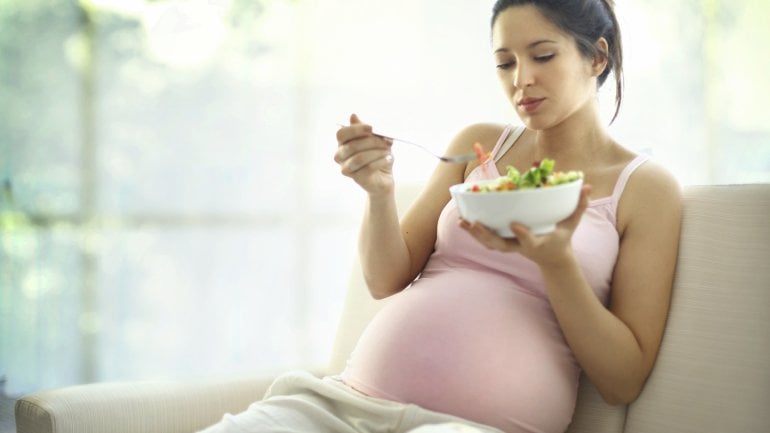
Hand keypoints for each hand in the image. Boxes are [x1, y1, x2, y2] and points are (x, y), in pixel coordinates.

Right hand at [334, 113, 394, 194]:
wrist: (384, 178)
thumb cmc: (377, 156)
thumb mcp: (376, 140)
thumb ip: (366, 130)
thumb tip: (353, 116)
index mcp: (343, 143)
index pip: (341, 134)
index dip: (355, 130)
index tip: (371, 128)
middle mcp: (340, 156)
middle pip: (352, 146)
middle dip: (372, 142)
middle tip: (387, 141)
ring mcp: (346, 169)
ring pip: (359, 158)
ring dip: (377, 152)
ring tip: (389, 151)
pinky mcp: (357, 179)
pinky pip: (367, 168)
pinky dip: (380, 162)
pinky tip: (388, 159)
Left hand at [459, 184, 591, 266]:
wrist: (552, 258)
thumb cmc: (562, 238)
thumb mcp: (572, 224)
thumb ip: (579, 206)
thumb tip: (588, 186)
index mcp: (538, 243)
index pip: (529, 240)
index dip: (522, 234)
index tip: (515, 224)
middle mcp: (521, 247)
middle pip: (500, 244)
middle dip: (486, 235)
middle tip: (473, 223)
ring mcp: (511, 247)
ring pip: (490, 244)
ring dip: (475, 234)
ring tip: (462, 221)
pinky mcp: (504, 244)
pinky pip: (486, 241)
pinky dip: (474, 233)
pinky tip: (463, 221)